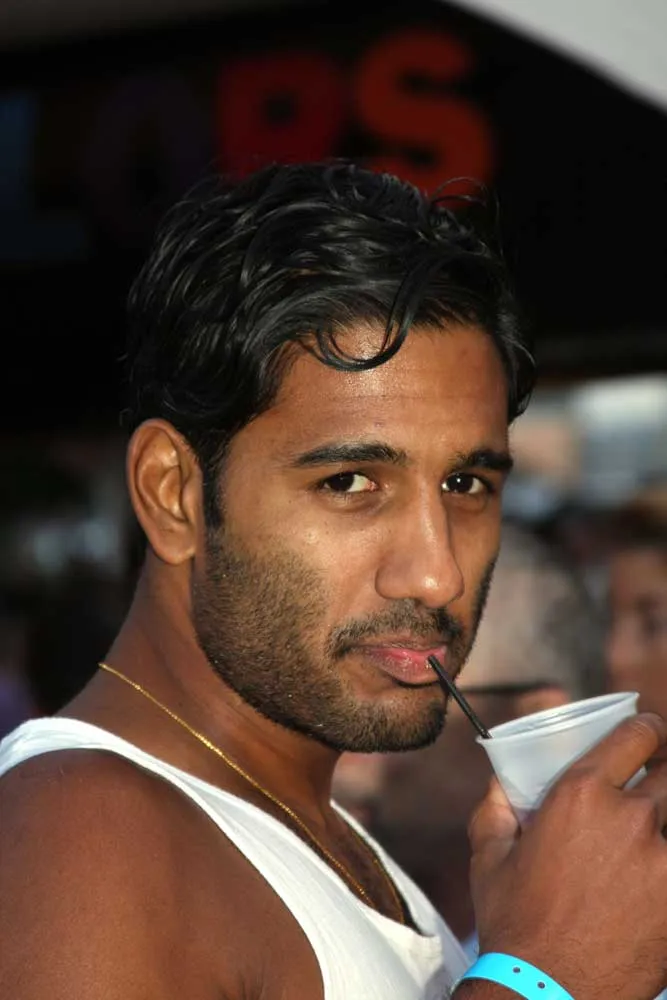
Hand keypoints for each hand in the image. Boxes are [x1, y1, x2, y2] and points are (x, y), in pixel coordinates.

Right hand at [467, 713, 666, 999]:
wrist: (550, 992)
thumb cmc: (515, 923)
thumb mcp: (488, 856)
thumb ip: (494, 807)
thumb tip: (500, 782)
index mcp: (581, 794)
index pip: (638, 735)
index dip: (646, 727)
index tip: (645, 733)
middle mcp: (629, 818)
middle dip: (665, 765)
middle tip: (655, 776)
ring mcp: (664, 859)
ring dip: (666, 814)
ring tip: (653, 826)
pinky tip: (653, 867)